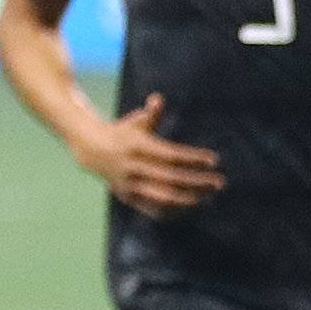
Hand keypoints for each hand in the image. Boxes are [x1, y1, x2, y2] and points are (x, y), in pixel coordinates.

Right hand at [75, 92, 222, 218]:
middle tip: (220, 183)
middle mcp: (132, 167)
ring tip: (210, 196)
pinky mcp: (128, 198)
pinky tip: (193, 206)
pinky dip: (175, 211)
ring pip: (164, 197)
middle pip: (171, 178)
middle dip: (198, 182)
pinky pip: (154, 210)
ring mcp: (129, 185)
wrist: (90, 150)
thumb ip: (150, 113)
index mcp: (136, 146)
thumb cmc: (122, 132)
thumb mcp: (135, 121)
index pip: (170, 155)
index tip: (214, 160)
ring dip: (190, 199)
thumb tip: (158, 98)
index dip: (193, 159)